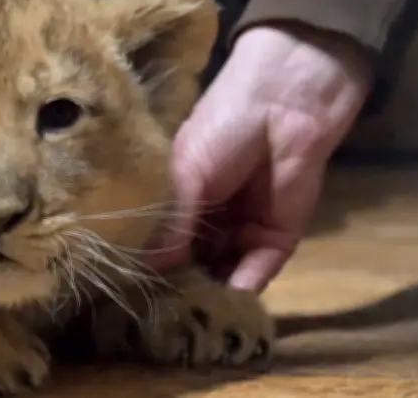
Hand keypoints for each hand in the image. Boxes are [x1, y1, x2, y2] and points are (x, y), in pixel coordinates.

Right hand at [148, 24, 372, 291]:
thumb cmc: (222, 128)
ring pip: (223, 272)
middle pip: (192, 262)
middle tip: (162, 313)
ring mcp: (242, 229)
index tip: (131, 292)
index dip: (151, 265)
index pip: (163, 242)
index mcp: (181, 200)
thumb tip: (147, 270)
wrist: (285, 104)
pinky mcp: (277, 237)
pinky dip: (244, 287)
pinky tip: (226, 302)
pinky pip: (257, 270)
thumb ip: (171, 224)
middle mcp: (209, 220)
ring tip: (192, 314)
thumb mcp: (185, 174)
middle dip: (182, 285)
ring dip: (212, 291)